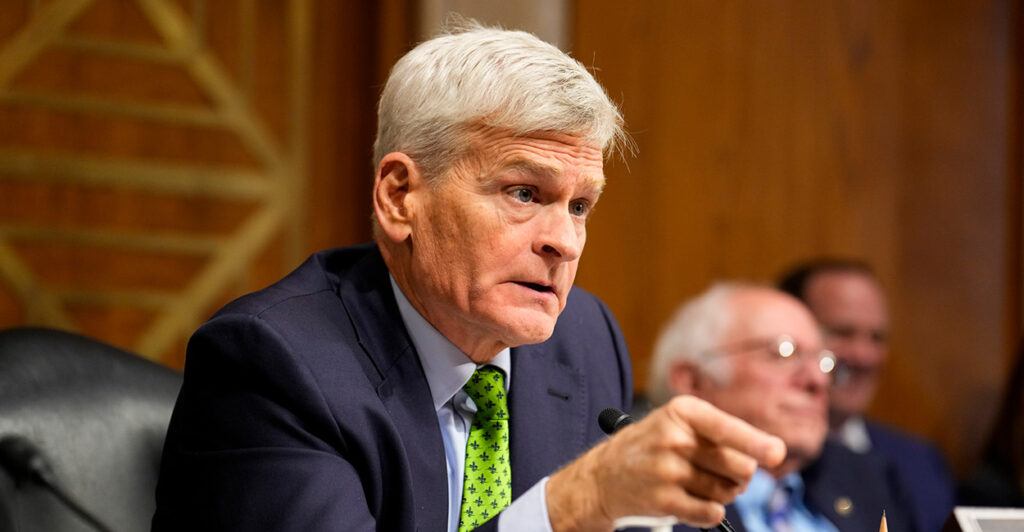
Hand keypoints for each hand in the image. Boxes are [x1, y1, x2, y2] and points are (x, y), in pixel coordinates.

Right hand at [546, 395, 785, 531]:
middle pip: (740, 466)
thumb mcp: (677, 422)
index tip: (776, 453)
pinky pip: (712, 513)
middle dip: (739, 473)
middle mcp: (674, 439)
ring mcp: (668, 471)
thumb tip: (768, 453)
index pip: (728, 428)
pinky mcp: (665, 500)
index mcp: (682, 412)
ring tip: (696, 483)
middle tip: (717, 471)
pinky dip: (709, 511)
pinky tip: (690, 499)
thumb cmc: (650, 446)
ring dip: (722, 493)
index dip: (756, 442)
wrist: (603, 475)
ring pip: (729, 492)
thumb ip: (719, 432)